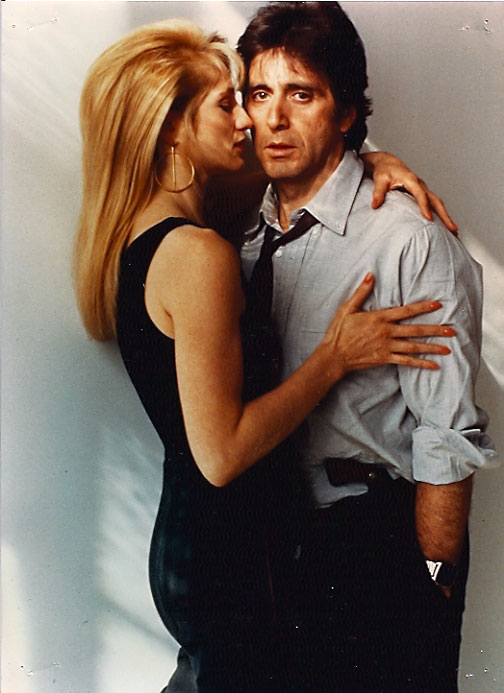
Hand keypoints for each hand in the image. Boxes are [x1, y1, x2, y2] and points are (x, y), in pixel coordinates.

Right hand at [322, 273, 455, 377]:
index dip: (423, 307)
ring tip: (447, 348)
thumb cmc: (339, 332)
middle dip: (435, 330)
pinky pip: (406, 362)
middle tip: (451, 330)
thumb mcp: (347, 308)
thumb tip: (370, 275)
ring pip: (414, 347)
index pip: (406, 311)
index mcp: (379, 318)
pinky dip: (420, 364)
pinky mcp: (385, 359)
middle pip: (415, 330)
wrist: (333, 356)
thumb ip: (361, 292)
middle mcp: (386, 332)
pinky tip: (433, 365)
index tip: (437, 304)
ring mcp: (387, 347)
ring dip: (432, 347)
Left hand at [362, 151, 457, 233]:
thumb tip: (375, 205)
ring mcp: (423, 189)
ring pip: (437, 204)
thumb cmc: (384, 170)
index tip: (429, 219)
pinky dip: (440, 214)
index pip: (420, 195)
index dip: (424, 206)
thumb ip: (378, 192)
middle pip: (436, 201)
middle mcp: (421, 185)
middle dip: (445, 215)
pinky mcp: (422, 194)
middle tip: (452, 229)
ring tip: (453, 231)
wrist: (388, 164)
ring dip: (446, 217)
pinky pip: (433, 205)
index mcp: (412, 180)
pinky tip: (442, 226)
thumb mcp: (380, 179)